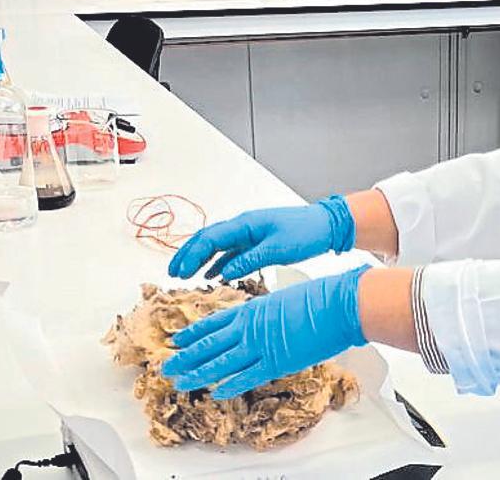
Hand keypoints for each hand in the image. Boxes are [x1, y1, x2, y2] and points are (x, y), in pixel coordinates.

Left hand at [161, 265, 370, 398]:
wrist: (338, 304)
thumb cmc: (319, 297)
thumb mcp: (283, 299)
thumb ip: (266, 312)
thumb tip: (259, 319)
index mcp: (252, 308)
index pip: (214, 322)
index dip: (193, 332)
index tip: (177, 339)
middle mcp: (250, 327)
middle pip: (209, 344)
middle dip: (186, 356)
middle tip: (167, 366)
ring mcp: (261, 346)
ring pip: (220, 363)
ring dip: (198, 373)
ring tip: (180, 381)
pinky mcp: (277, 362)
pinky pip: (247, 377)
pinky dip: (230, 386)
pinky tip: (216, 393)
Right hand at [167, 195, 355, 280]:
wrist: (326, 225)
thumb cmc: (306, 232)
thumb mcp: (277, 249)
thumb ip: (249, 260)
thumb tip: (223, 273)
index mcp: (246, 224)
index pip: (210, 238)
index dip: (191, 255)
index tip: (179, 272)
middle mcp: (244, 226)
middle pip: (208, 239)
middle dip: (188, 255)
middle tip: (172, 273)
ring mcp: (250, 233)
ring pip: (217, 245)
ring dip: (200, 259)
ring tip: (186, 275)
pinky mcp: (257, 241)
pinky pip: (231, 251)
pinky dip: (218, 262)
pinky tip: (213, 275)